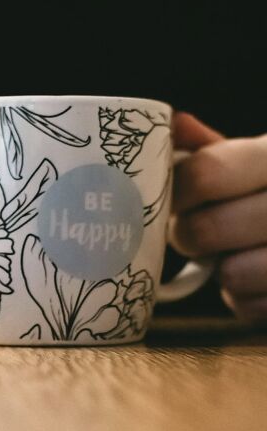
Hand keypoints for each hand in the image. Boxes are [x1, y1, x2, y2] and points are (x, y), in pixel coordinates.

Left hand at [170, 112, 266, 320]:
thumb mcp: (258, 160)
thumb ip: (215, 148)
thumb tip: (172, 124)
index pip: (206, 173)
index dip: (176, 192)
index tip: (173, 200)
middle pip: (204, 230)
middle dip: (188, 235)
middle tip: (194, 232)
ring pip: (231, 274)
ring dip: (220, 269)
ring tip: (232, 253)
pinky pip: (249, 306)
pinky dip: (244, 298)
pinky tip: (257, 278)